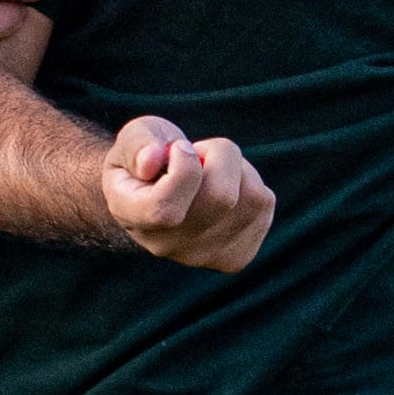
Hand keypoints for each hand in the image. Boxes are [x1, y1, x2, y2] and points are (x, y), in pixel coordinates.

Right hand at [101, 114, 272, 271]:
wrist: (159, 195)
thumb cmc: (148, 159)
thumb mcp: (134, 138)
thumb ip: (139, 143)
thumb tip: (155, 159)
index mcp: (131, 215)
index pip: (164, 209)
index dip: (184, 169)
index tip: (180, 148)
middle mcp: (165, 245)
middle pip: (221, 198)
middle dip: (218, 155)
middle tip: (200, 151)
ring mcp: (203, 256)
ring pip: (249, 197)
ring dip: (236, 167)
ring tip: (211, 168)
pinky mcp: (236, 256)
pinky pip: (262, 204)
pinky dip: (250, 181)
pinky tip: (225, 185)